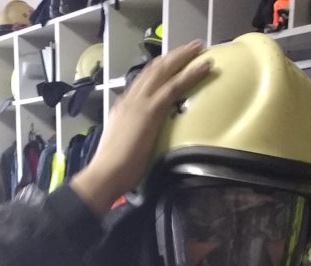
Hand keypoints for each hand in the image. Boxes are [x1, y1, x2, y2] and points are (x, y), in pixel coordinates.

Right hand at [71, 41, 212, 215]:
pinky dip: (191, 74)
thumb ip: (132, 134)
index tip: (172, 63)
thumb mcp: (123, 144)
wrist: (106, 173)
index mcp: (123, 106)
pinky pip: (174, 86)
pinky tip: (204, 67)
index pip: (143, 81)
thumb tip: (141, 138)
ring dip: (183, 57)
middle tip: (191, 48)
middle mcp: (130, 99)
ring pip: (164, 71)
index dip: (159, 69)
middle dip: (173, 56)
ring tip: (199, 49)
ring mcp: (140, 102)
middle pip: (154, 69)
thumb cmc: (114, 169)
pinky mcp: (151, 110)